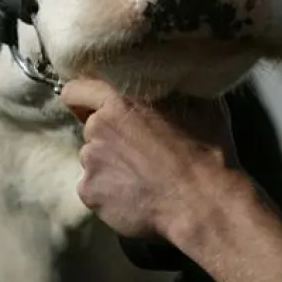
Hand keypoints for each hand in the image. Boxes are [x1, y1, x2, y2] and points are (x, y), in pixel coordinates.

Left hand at [60, 78, 238, 240]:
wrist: (202, 202)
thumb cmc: (206, 150)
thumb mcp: (199, 103)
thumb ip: (175, 90)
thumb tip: (179, 80)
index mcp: (119, 102)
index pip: (76, 91)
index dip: (81, 99)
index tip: (89, 107)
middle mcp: (98, 128)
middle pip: (92, 129)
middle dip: (110, 138)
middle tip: (139, 151)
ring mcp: (91, 162)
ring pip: (95, 160)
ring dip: (111, 166)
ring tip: (143, 178)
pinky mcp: (90, 193)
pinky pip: (95, 189)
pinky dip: (109, 193)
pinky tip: (136, 197)